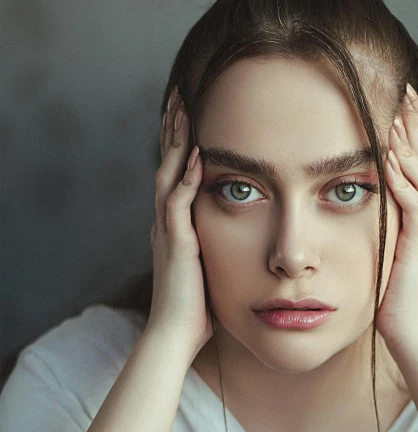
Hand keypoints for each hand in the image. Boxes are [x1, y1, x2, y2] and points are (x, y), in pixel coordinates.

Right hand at [146, 87, 213, 357]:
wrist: (176, 335)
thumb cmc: (196, 308)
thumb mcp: (208, 269)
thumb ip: (214, 247)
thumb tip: (236, 238)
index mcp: (175, 227)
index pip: (176, 176)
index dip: (180, 145)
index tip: (191, 118)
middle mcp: (166, 223)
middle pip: (168, 166)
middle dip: (174, 131)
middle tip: (181, 97)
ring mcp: (168, 232)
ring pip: (168, 175)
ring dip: (176, 142)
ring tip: (183, 109)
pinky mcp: (176, 244)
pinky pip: (178, 203)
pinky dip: (187, 178)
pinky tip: (197, 155)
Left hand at [376, 84, 417, 348]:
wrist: (404, 326)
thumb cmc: (387, 290)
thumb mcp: (382, 245)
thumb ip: (379, 219)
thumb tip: (357, 194)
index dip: (416, 130)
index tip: (405, 99)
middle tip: (410, 89)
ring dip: (411, 144)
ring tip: (400, 114)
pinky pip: (414, 206)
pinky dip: (404, 180)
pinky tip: (391, 159)